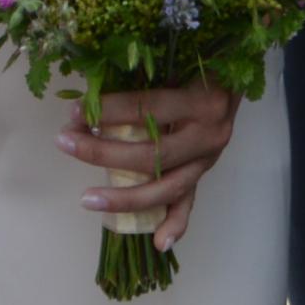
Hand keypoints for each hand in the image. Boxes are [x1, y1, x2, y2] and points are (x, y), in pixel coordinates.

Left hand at [57, 82, 243, 253]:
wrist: (238, 76)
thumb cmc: (202, 64)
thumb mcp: (178, 61)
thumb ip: (143, 77)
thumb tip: (90, 91)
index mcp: (203, 100)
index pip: (148, 109)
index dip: (108, 110)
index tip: (75, 109)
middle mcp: (208, 134)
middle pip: (151, 154)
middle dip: (103, 151)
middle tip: (66, 142)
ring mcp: (208, 159)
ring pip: (166, 188)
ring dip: (124, 197)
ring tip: (86, 199)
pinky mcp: (204, 173)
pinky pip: (189, 203)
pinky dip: (175, 225)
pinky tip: (158, 243)